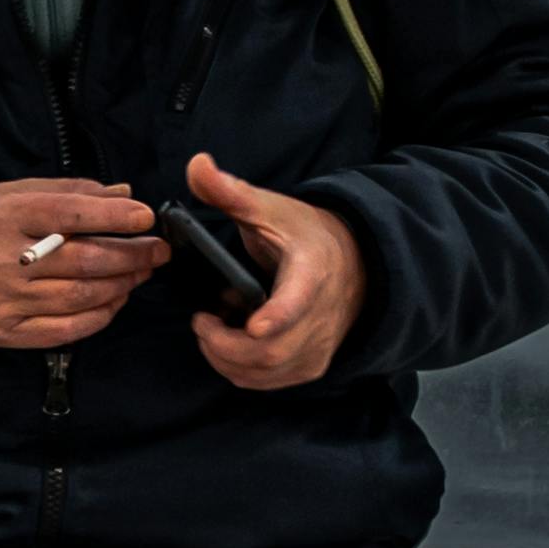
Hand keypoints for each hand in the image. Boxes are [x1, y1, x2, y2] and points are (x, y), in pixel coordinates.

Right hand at [0, 177, 164, 349]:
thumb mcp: (10, 194)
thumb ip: (68, 193)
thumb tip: (123, 194)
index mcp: (4, 216)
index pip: (70, 214)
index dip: (113, 216)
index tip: (146, 216)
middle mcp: (4, 260)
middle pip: (84, 259)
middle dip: (131, 254)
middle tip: (158, 250)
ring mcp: (5, 300)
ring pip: (81, 296)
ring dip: (121, 284)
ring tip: (141, 273)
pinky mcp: (6, 332)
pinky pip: (65, 329)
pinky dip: (99, 316)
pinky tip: (115, 301)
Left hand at [182, 147, 365, 391]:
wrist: (352, 263)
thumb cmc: (304, 235)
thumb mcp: (270, 208)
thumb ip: (230, 191)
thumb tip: (196, 165)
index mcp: (312, 271)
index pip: (298, 300)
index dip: (278, 316)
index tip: (254, 324)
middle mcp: (321, 315)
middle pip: (272, 349)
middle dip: (224, 344)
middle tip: (201, 322)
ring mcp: (318, 345)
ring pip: (268, 371)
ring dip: (226, 359)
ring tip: (211, 331)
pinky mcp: (311, 364)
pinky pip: (270, 382)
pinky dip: (240, 370)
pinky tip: (229, 346)